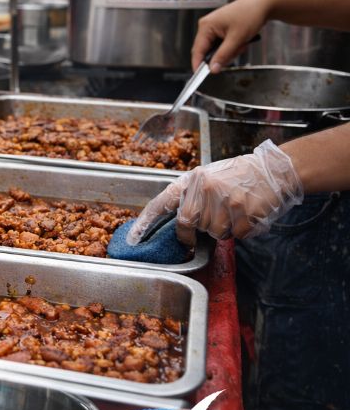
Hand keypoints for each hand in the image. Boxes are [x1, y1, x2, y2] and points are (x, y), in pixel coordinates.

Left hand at [126, 140, 302, 246]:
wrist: (274, 171)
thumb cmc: (239, 176)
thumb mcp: (209, 177)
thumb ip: (193, 196)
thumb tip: (179, 222)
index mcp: (194, 179)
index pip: (163, 202)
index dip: (146, 221)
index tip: (134, 238)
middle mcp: (206, 189)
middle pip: (188, 223)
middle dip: (193, 233)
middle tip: (208, 225)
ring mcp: (225, 201)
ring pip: (214, 233)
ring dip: (223, 230)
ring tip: (234, 212)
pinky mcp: (244, 213)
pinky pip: (237, 235)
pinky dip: (242, 231)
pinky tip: (248, 215)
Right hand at [191, 0, 271, 72]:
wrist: (264, 4)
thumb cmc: (250, 14)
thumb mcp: (237, 39)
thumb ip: (223, 55)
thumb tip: (212, 69)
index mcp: (206, 26)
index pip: (197, 50)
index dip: (199, 64)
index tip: (201, 76)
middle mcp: (207, 26)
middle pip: (207, 51)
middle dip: (223, 55)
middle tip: (237, 50)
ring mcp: (214, 27)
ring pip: (216, 49)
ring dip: (229, 51)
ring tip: (242, 43)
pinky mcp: (221, 28)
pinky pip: (222, 44)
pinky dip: (231, 46)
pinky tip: (241, 40)